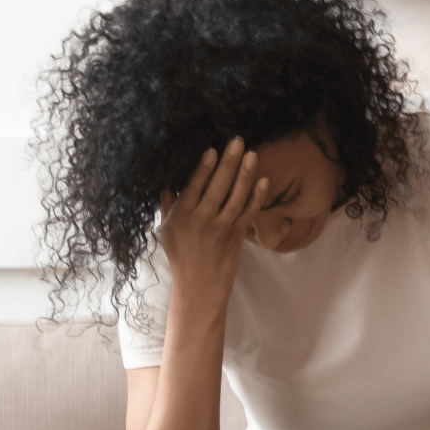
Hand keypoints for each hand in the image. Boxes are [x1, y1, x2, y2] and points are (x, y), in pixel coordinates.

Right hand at [158, 137, 269, 302]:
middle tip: (236, 141)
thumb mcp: (166, 231)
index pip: (193, 188)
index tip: (212, 150)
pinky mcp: (236, 237)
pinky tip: (264, 181)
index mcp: (182, 217)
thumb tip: (166, 182)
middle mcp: (202, 221)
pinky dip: (257, 198)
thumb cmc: (181, 257)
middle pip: (217, 188)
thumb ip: (168, 205)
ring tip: (251, 154)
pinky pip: (248, 214)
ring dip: (244, 175)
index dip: (203, 169)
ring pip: (235, 198)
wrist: (199, 288)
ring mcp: (221, 229)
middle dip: (227, 163)